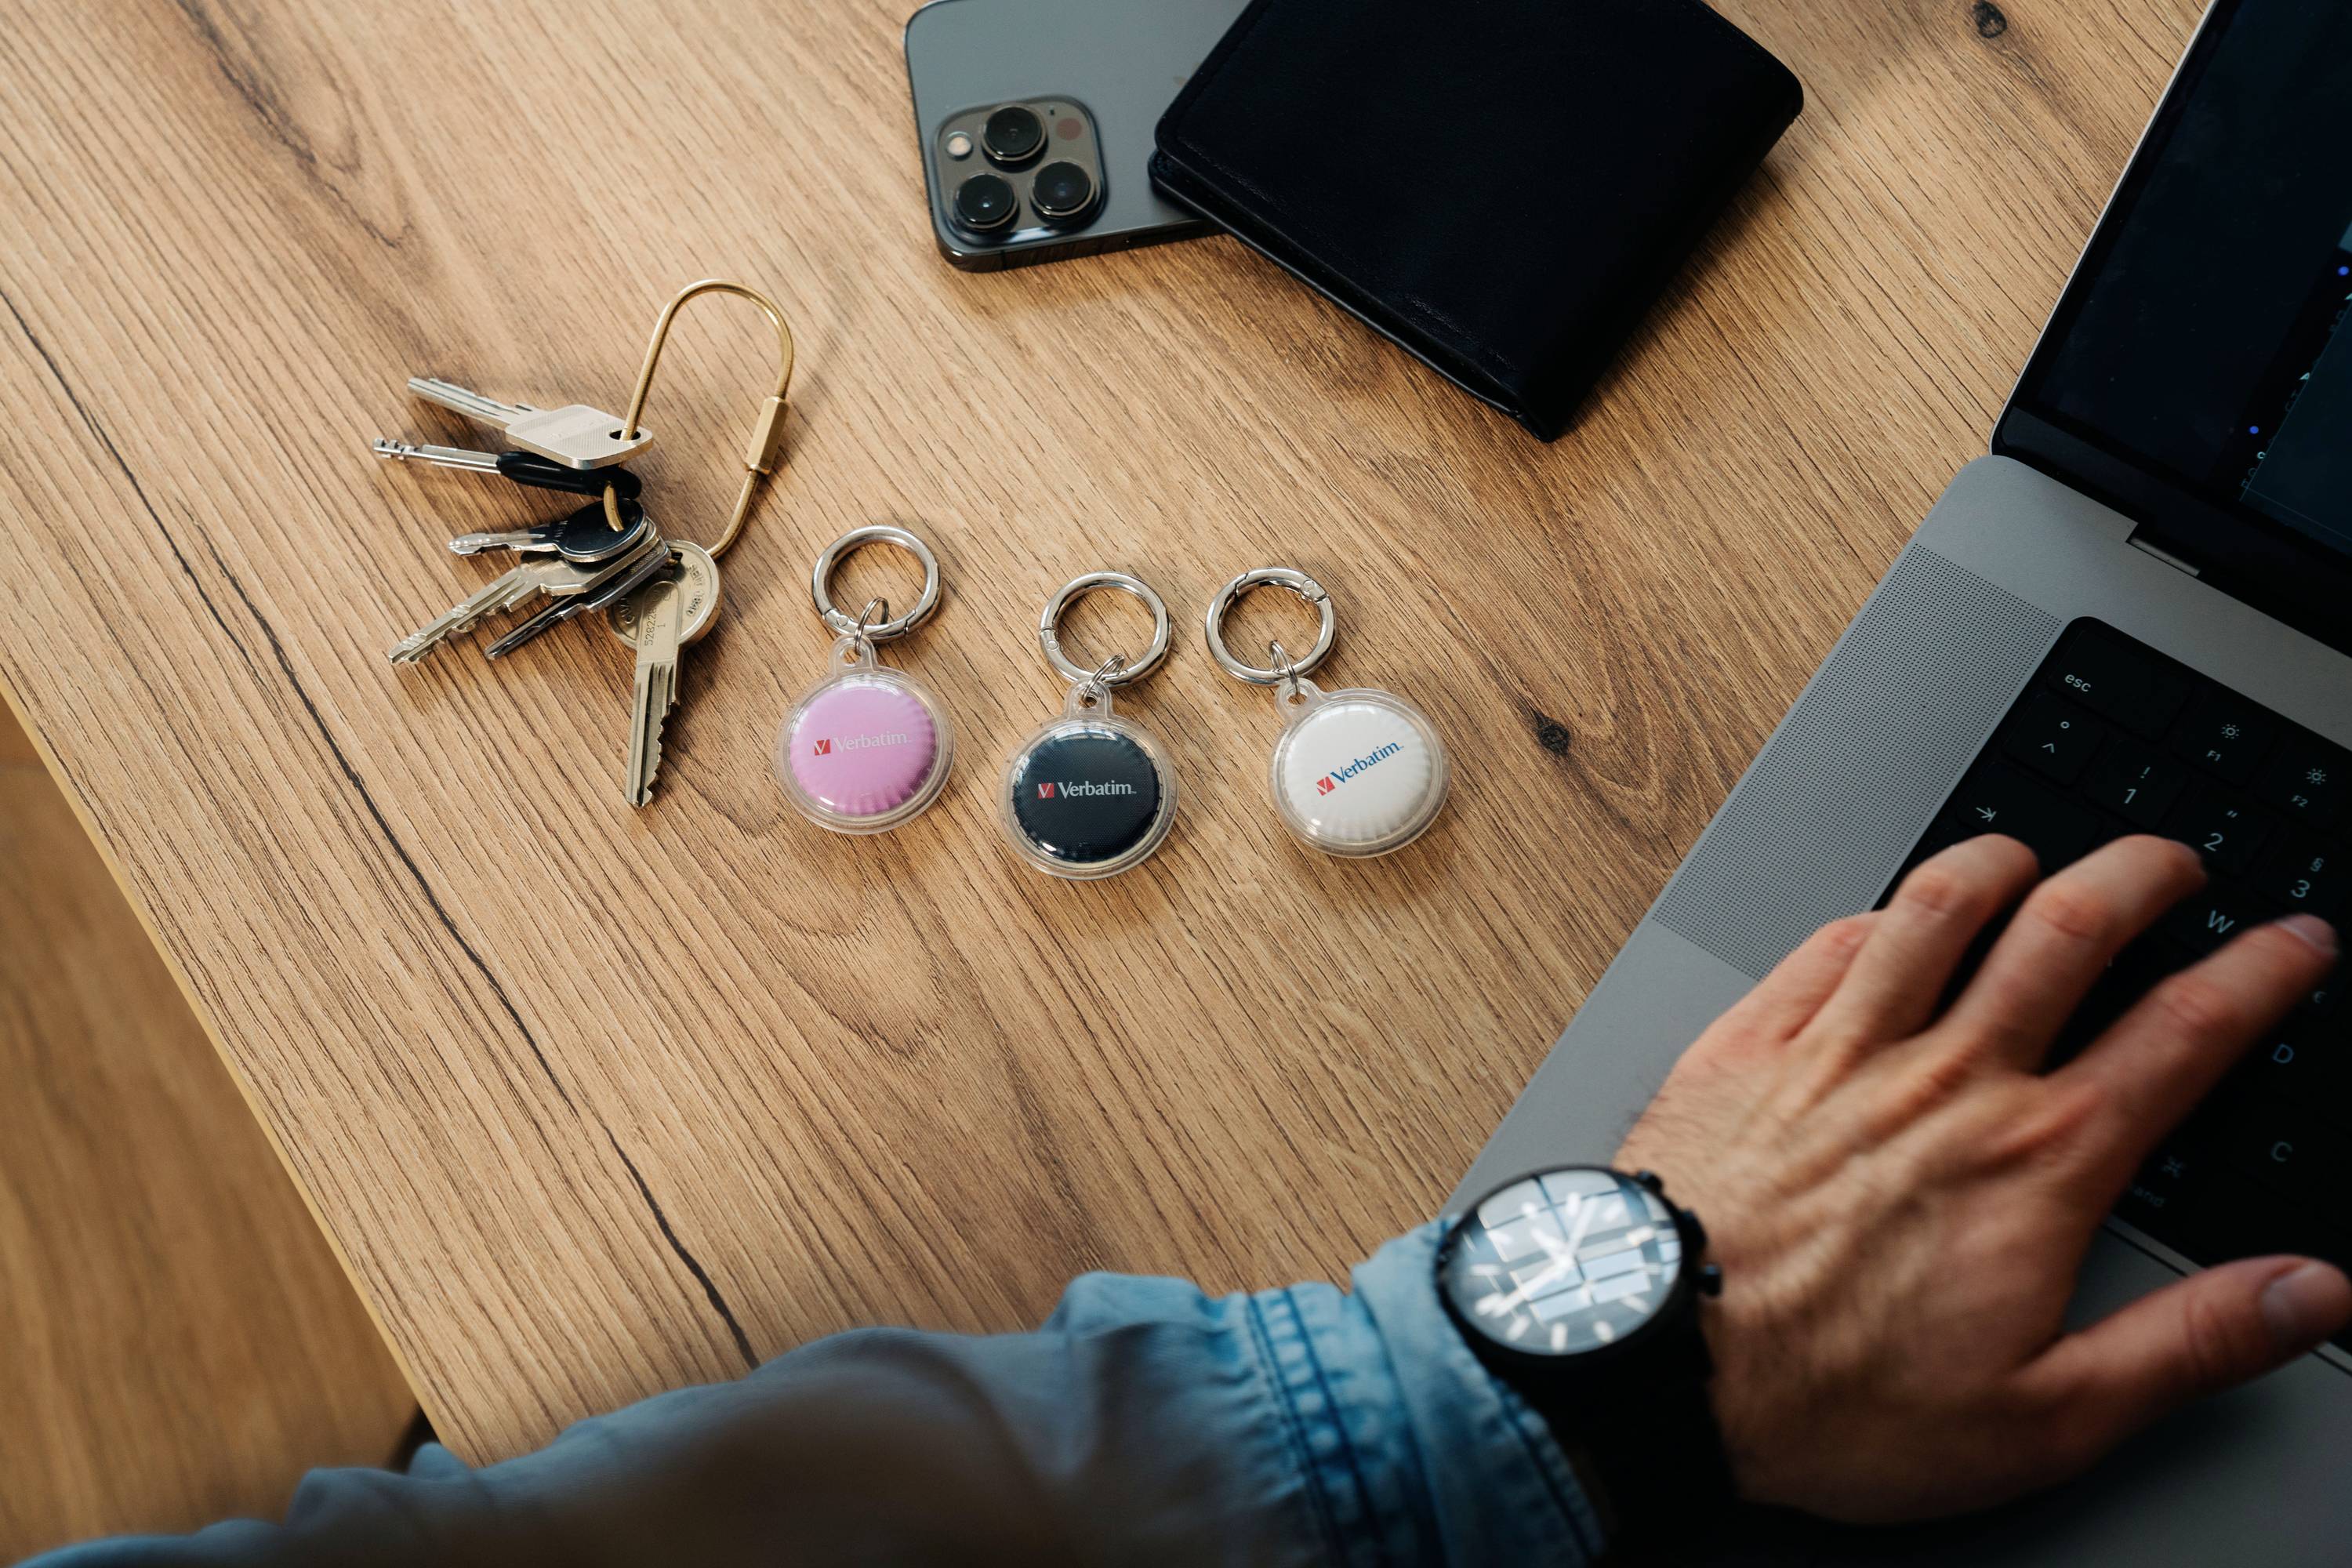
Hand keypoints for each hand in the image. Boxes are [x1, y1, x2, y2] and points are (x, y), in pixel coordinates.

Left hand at [1616, 834, 2351, 1522]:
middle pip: (2070, 929)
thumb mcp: (2047, 1416)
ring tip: (2036, 859)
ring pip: (1939, 907)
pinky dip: (1873, 914)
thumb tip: (2309, 1296)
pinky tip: (1887, 919)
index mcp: (2036, 1163)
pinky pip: (1825, 945)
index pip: (2183, 1035)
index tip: (2297, 941)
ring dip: (2002, 863)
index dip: (2259, 975)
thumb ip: (2189, 1343)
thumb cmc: (1834, 1402)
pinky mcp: (1749, 1045)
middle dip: (2142, 874)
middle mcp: (1947, 1082)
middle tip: (2174, 864)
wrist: (1663, 1369)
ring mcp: (1841, 1051)